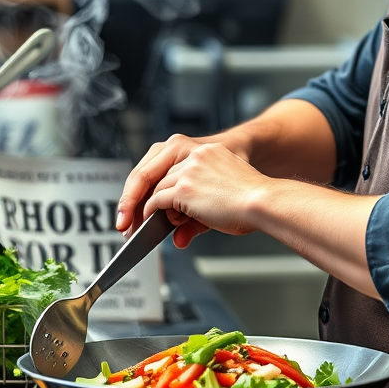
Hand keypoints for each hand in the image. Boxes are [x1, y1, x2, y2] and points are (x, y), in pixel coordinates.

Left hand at [117, 133, 240, 235]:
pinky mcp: (184, 188)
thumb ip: (194, 215)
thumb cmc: (251, 202)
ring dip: (144, 211)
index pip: (163, 162)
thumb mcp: (219, 200)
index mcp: (204, 150)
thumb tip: (178, 238)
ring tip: (136, 229)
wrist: (264, 202)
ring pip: (154, 189)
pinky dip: (150, 215)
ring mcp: (187, 169)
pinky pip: (157, 202)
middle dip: (134, 198)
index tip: (137, 201)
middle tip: (124, 220)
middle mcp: (193, 153)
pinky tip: (150, 226)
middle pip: (152, 173)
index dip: (145, 183)